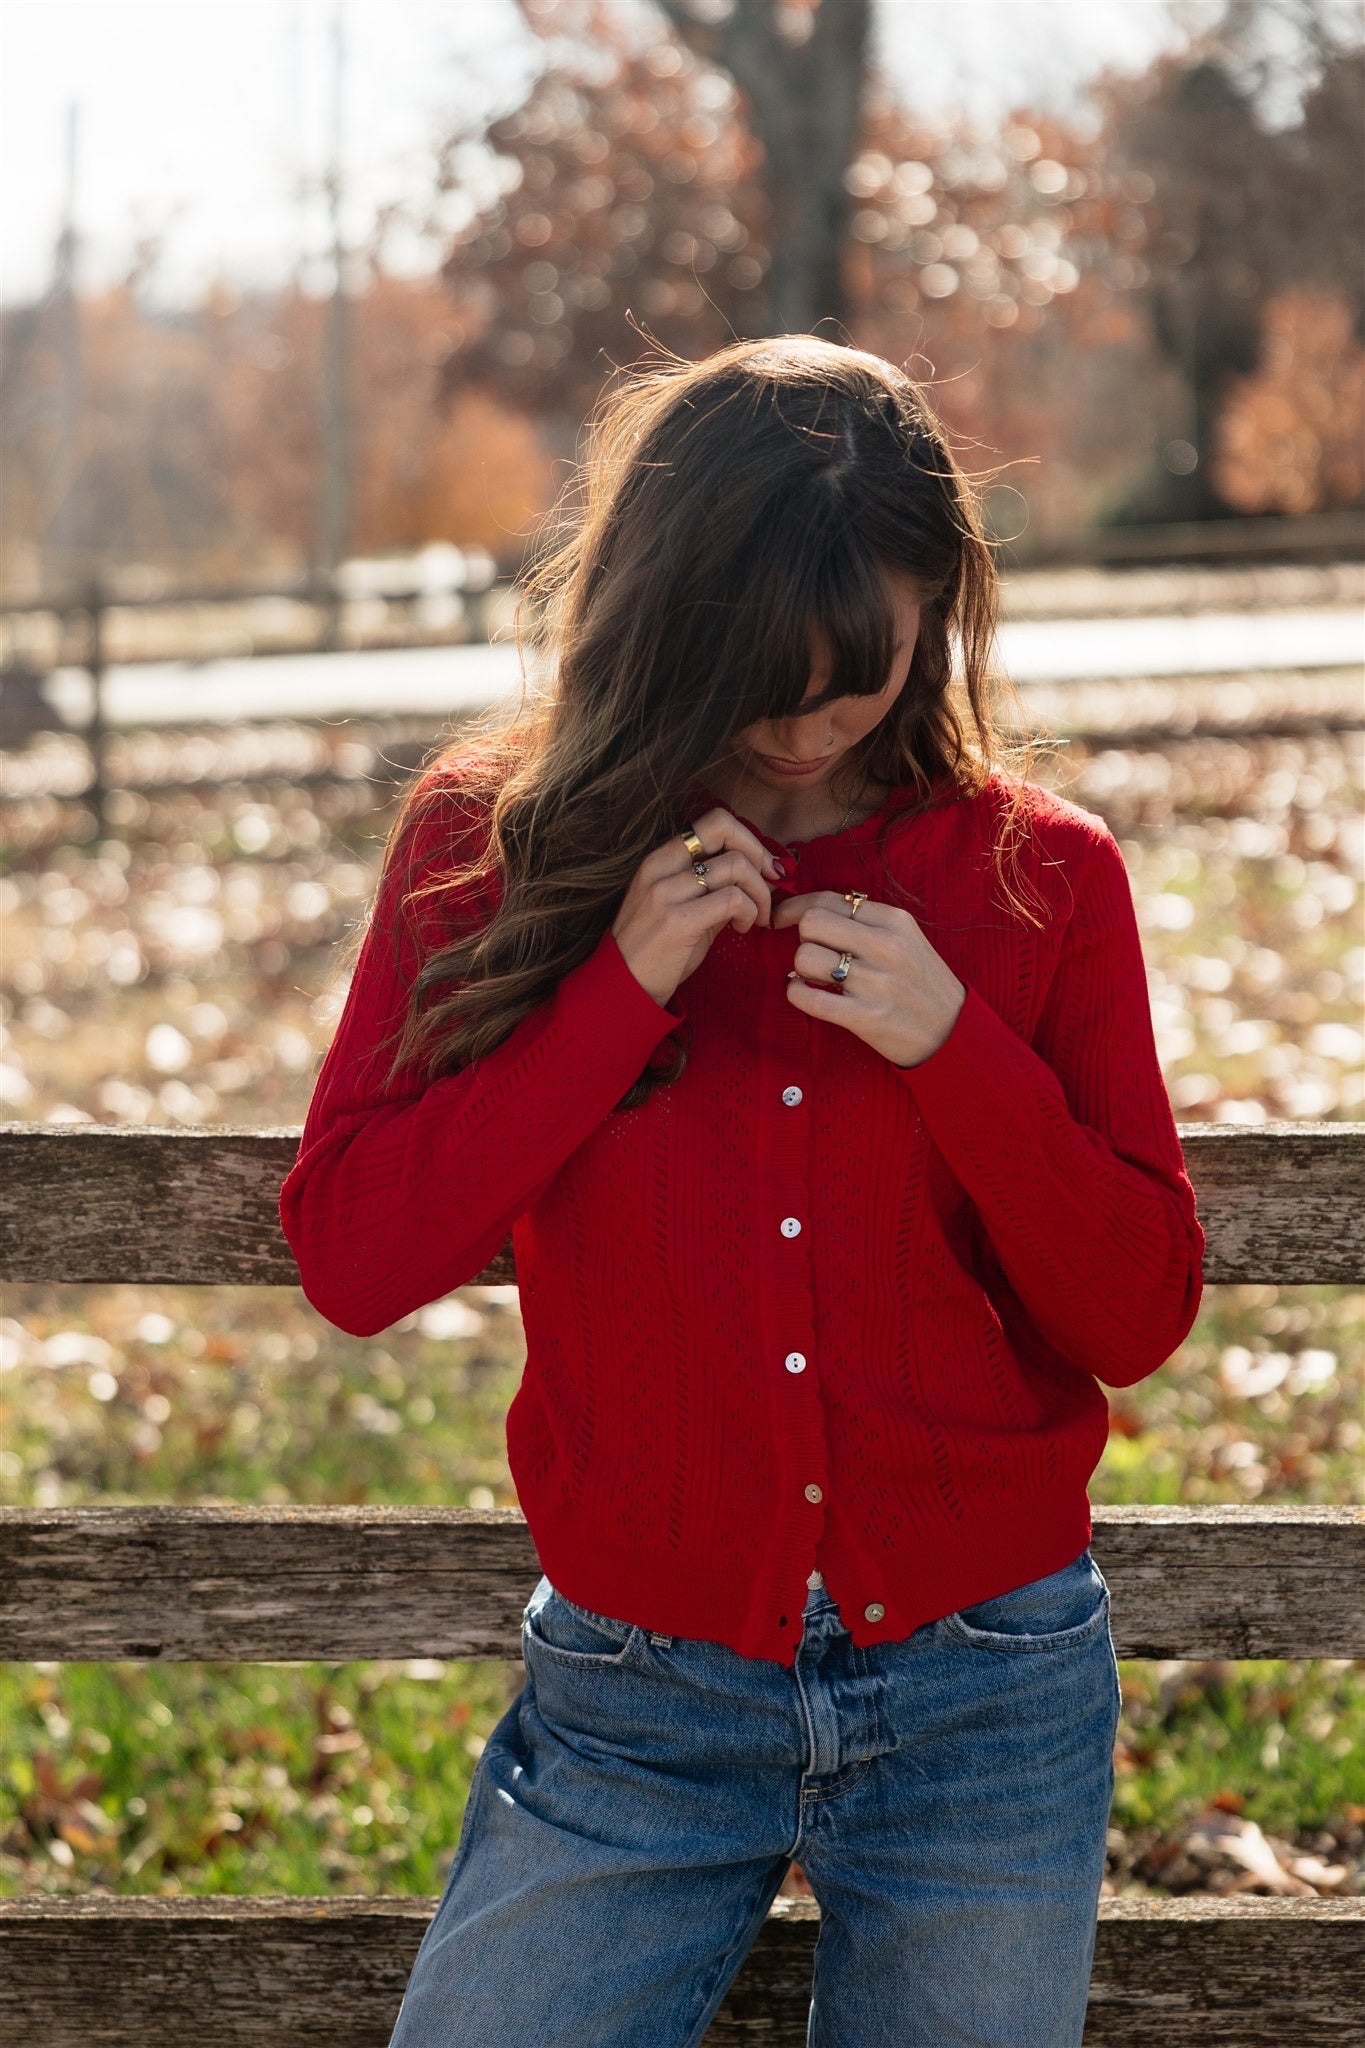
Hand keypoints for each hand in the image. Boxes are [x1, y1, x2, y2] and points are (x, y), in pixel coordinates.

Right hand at [612, 806, 784, 1007]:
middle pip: (725, 830)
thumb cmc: (657, 950)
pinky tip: (743, 928)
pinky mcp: (679, 920)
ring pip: (736, 866)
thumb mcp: (681, 907)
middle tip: (770, 886)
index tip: (764, 866)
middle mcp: (660, 867)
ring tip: (756, 918)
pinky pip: (733, 899)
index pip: (714, 822)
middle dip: (759, 855)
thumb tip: (760, 875)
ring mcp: (666, 892)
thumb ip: (713, 887)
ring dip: (759, 893)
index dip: (748, 838)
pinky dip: (750, 912)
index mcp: (660, 859)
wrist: (624, 986)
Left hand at [772, 890, 966, 1066]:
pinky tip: (804, 993)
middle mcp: (885, 946)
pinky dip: (796, 993)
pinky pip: (807, 998)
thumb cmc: (920, 982)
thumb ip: (865, 921)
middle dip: (802, 937)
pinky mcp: (866, 1017)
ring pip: (805, 957)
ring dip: (801, 968)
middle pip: (811, 922)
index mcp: (894, 921)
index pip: (828, 899)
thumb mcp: (905, 938)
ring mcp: (875, 983)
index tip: (781, 917)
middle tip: (814, 952)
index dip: (794, 906)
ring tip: (816, 977)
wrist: (952, 1031)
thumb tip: (811, 910)